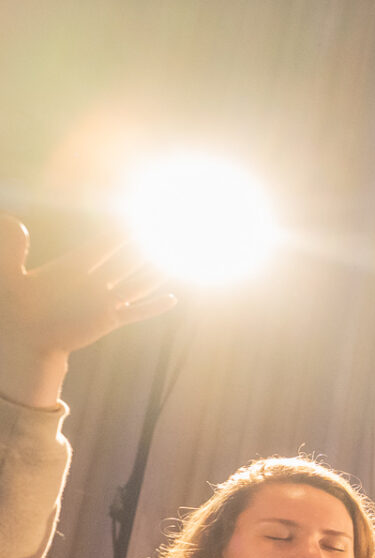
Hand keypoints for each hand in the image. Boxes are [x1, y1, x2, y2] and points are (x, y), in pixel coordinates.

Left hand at [0, 219, 174, 406]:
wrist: (27, 337)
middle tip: (166, 234)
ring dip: (155, 273)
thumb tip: (13, 220)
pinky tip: (171, 299)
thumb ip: (11, 249)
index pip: (103, 246)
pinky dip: (154, 307)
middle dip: (145, 248)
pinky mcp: (109, 320)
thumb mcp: (9, 275)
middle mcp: (94, 281)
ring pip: (137, 283)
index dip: (120, 233)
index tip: (137, 220)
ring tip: (175, 260)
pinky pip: (137, 312)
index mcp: (73, 266)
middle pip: (126, 261)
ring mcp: (104, 301)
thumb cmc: (14, 306)